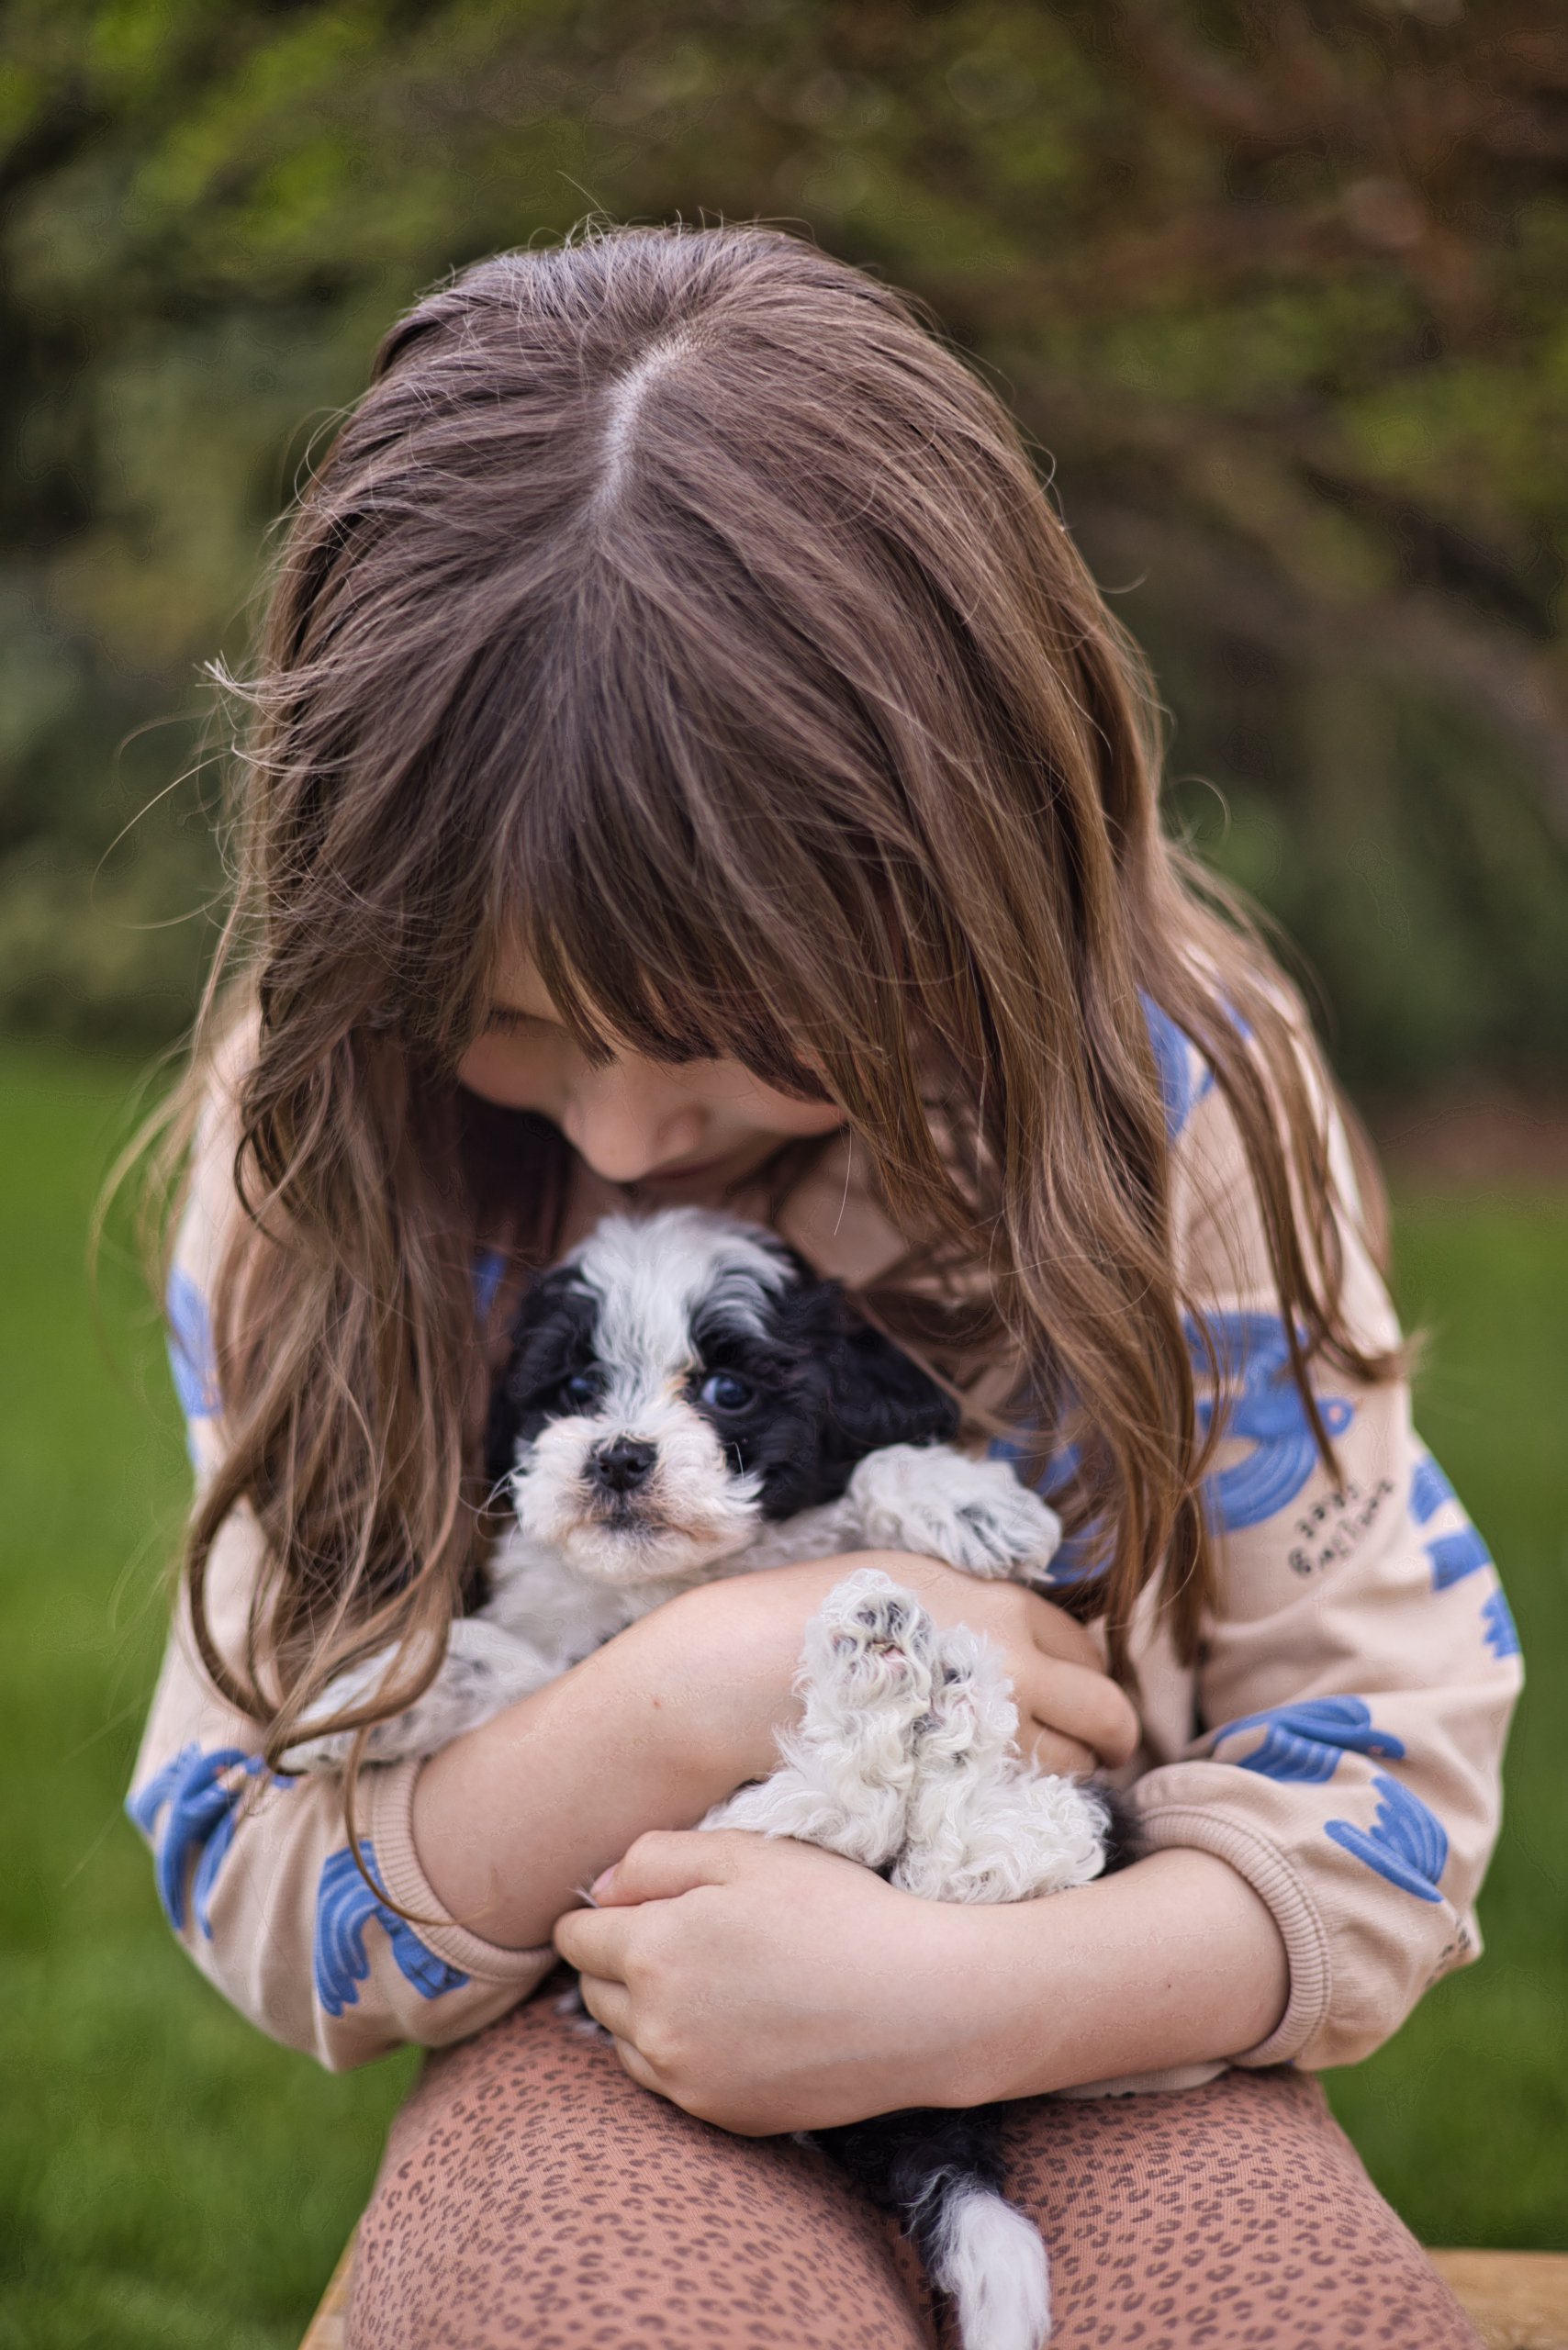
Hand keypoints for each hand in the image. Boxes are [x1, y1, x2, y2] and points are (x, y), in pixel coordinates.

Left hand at [554, 1834, 1290, 2126]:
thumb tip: (600, 1889)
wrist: (921, 2003)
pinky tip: (740, 2021)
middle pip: (595, 1989)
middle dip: (625, 1958)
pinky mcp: (721, 2117)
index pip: (576, 1935)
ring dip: (648, 2009)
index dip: (609, 1909)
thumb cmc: (836, 1911)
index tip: (650, 1899)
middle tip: (695, 1932)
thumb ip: (655, 1859)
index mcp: (651, 1951)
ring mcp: (687, 2081)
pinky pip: (667, 2081)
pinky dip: (682, 2051)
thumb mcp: (746, 1853)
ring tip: (721, 1977)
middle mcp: (654, 2027)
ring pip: (626, 2040)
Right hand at [644, 1552, 1137, 1785]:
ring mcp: (988, 1723)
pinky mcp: (961, 1783)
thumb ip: (972, 1613)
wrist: (734, 1674)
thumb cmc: (809, 1625)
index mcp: (996, 1603)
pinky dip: (1021, 1810)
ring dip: (1064, 1779)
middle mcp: (1009, 1657)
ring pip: (1074, 1767)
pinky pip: (1022, 1805)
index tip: (1074, 1704)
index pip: (1086, 1648)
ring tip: (1024, 1786)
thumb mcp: (903, 1584)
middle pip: (1106, 1710)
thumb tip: (1030, 1645)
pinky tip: (989, 1808)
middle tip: (1088, 1758)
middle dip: (1107, 1737)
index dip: (1087, 1681)